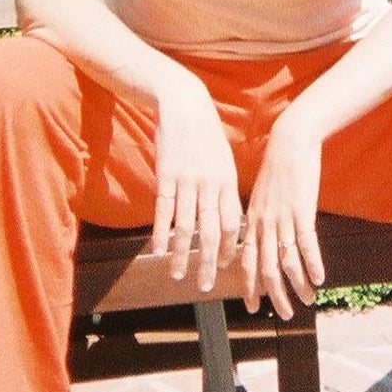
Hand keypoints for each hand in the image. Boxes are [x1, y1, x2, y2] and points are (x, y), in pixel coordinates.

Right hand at [151, 74, 241, 292]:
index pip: (232, 225)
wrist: (183, 104)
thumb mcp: (222, 160)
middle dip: (208, 263)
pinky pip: (164, 211)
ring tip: (179, 275)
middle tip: (205, 286)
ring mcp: (187, 181)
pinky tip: (158, 250)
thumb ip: (224, 189)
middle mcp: (209, 185)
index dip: (228, 249)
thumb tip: (228, 217)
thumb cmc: (204, 134)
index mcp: (226, 182)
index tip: (224, 267)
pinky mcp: (165, 175)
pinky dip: (161, 233)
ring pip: (186, 227)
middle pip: (211, 233)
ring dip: (182, 255)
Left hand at [240, 114, 324, 318]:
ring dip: (297, 286)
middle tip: (285, 314)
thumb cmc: (278, 166)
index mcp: (252, 220)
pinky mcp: (301, 211)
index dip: (250, 285)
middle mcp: (264, 224)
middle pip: (265, 269)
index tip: (253, 306)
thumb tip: (263, 235)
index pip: (246, 261)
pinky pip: (306, 244)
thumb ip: (261, 217)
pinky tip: (320, 279)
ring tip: (307, 301)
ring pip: (286, 262)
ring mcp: (282, 218)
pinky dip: (313, 264)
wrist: (290, 140)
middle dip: (275, 295)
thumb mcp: (262, 194)